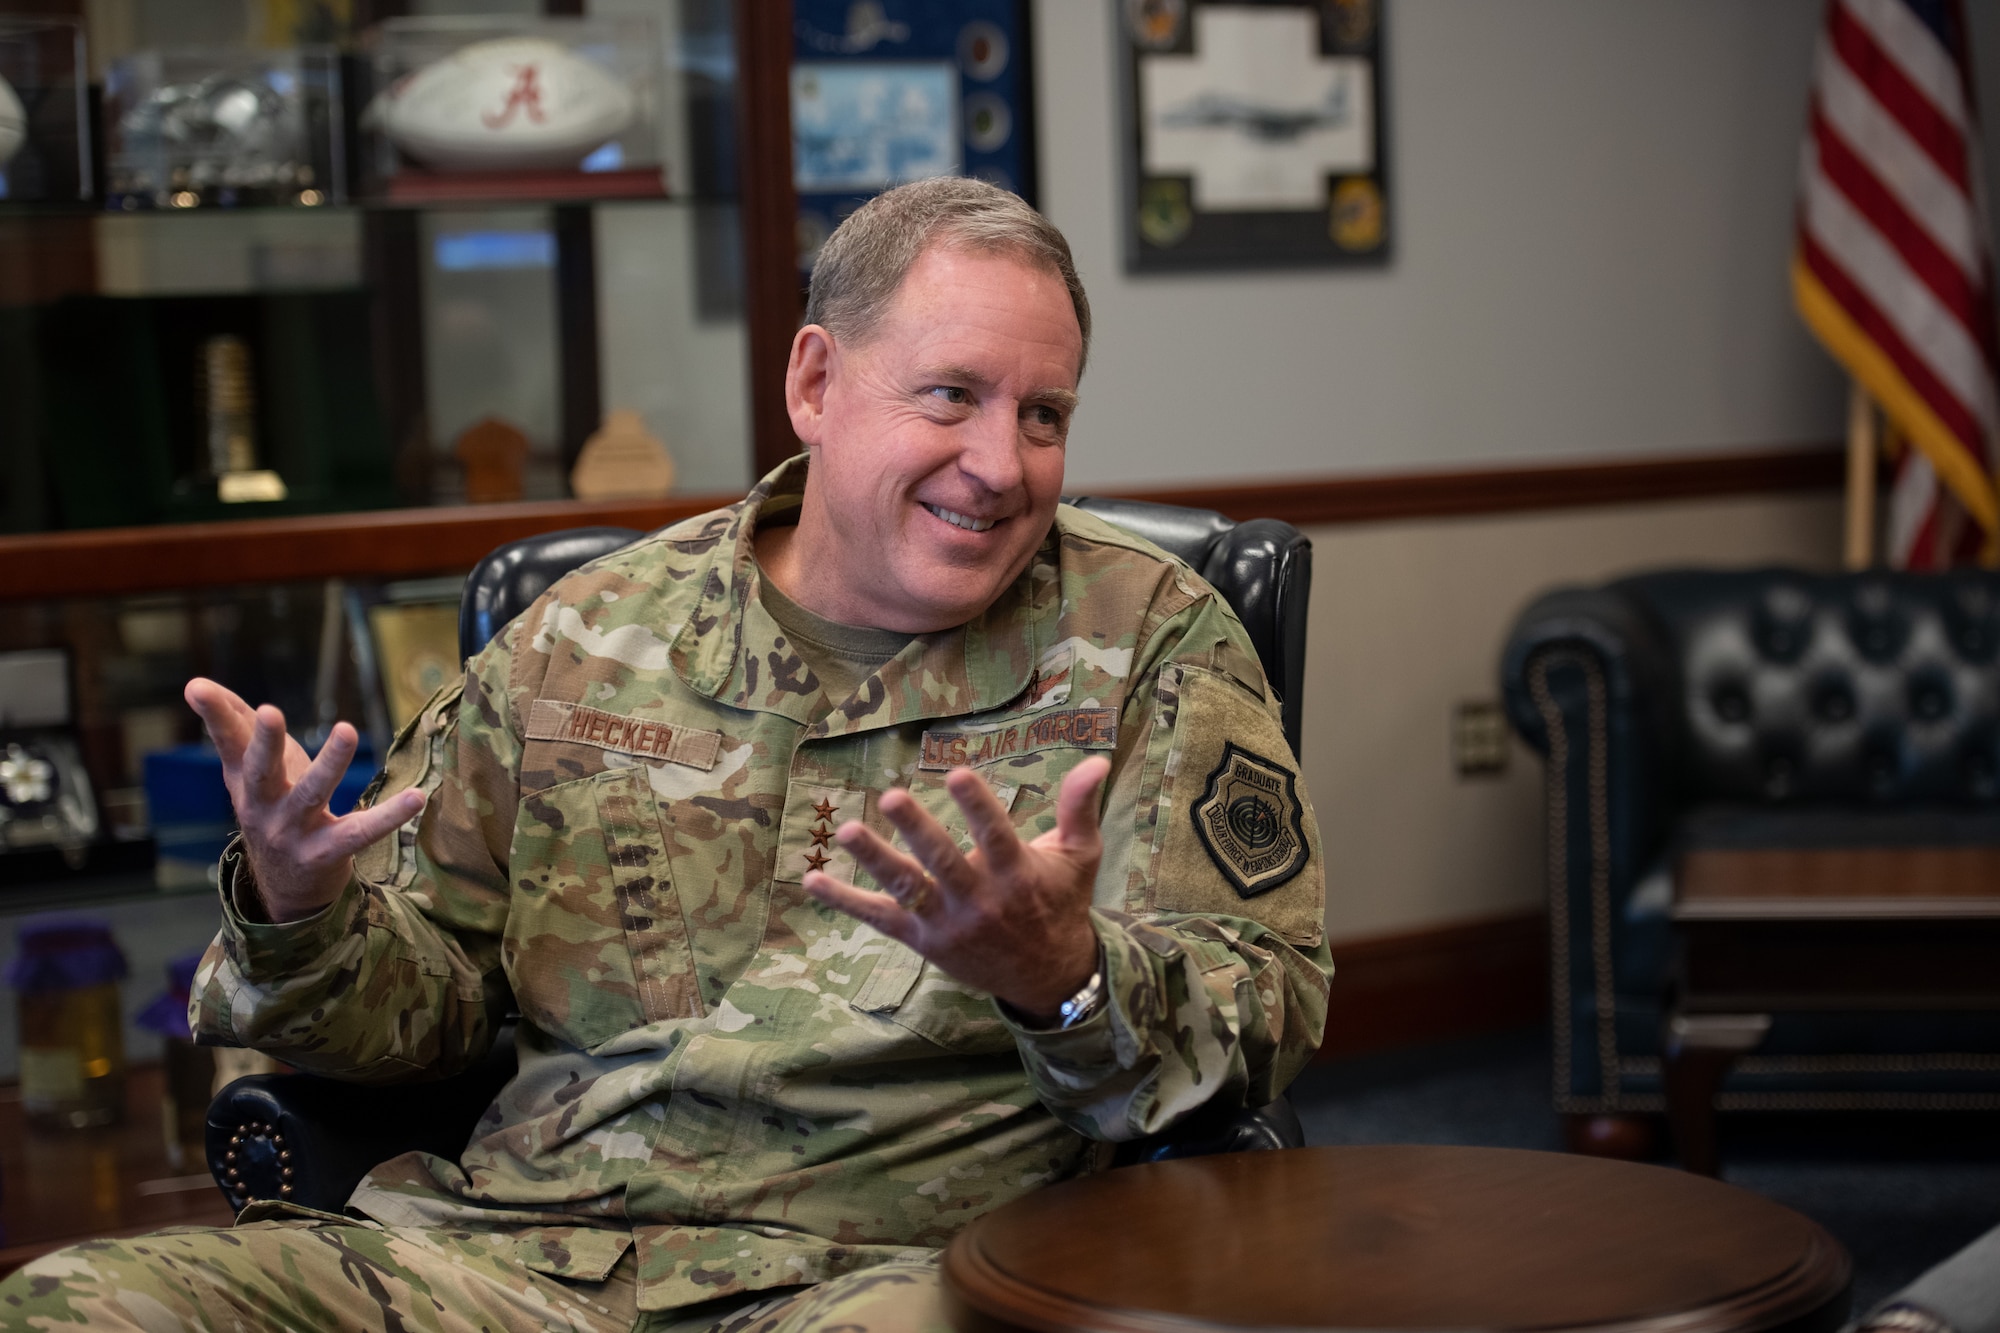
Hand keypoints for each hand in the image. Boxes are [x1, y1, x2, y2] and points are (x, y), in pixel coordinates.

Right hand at [184, 678, 423, 922]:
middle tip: (270, 711)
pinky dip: (389, 816)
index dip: (214, 715)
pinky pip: (360, 832)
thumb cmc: (272, 809)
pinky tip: (417, 796)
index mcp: (245, 781)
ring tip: (346, 729)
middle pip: (261, 771)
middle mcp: (263, 807)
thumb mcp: (248, 772)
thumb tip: (197, 685)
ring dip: (330, 762)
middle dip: (265, 742)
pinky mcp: (328, 852)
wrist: (286, 888)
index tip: (195, 687)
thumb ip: (233, 727)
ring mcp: (294, 832)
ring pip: (312, 794)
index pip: (227, 743)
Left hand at [804, 756, 1109, 1021]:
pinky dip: (844, 901)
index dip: (978, 805)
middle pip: (943, 861)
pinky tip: (810, 879)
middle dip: (918, 829)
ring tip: (847, 831)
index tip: (959, 771)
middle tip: (892, 796)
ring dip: (875, 859)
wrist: (1048, 976)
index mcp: (1016, 875)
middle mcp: (979, 900)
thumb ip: (1080, 807)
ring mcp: (946, 922)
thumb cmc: (1061, 905)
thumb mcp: (1079, 857)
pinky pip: (878, 919)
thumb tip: (1097, 759)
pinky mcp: (922, 939)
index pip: (995, 835)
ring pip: (906, 888)